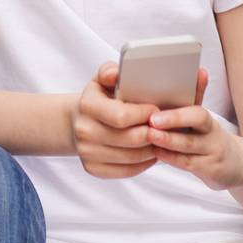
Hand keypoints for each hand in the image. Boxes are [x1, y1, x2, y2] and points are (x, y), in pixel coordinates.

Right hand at [72, 62, 158, 178]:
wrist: (76, 122)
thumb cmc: (98, 97)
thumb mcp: (101, 79)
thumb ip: (110, 71)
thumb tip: (116, 74)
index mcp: (88, 106)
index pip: (122, 116)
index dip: (144, 114)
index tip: (157, 109)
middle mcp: (84, 131)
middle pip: (130, 139)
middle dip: (153, 133)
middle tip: (166, 127)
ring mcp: (88, 153)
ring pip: (132, 157)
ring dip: (152, 149)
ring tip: (162, 139)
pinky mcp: (93, 169)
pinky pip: (126, 171)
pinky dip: (143, 164)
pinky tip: (151, 152)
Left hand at [144, 68, 242, 189]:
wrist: (237, 165)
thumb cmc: (211, 139)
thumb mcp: (204, 121)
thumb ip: (196, 98)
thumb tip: (199, 70)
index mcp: (208, 120)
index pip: (198, 110)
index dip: (180, 109)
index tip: (158, 109)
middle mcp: (212, 134)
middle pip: (198, 121)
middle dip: (174, 119)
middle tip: (152, 120)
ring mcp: (212, 153)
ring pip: (190, 145)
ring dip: (168, 140)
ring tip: (150, 135)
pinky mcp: (210, 170)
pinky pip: (188, 163)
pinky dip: (172, 158)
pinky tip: (157, 153)